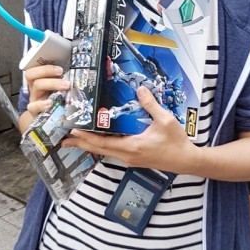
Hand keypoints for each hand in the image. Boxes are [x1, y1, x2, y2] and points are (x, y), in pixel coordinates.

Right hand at [24, 64, 70, 118]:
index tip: (57, 64)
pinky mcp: (35, 112)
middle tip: (61, 71)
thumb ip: (64, 79)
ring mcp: (34, 99)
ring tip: (66, 85)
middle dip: (47, 70)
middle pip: (32, 74)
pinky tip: (50, 103)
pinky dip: (42, 104)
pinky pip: (33, 107)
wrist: (51, 121)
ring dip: (52, 83)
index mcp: (39, 79)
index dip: (43, 63)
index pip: (34, 67)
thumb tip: (78, 69)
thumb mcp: (60, 88)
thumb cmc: (58, 101)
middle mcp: (35, 88)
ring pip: (37, 86)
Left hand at [62, 86, 197, 173]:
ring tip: (74, 140)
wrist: (186, 160)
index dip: (86, 137)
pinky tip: (95, 141)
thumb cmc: (176, 142)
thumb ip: (150, 105)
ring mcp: (130, 159)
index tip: (73, 130)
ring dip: (89, 146)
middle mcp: (127, 156)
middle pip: (98, 150)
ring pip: (104, 152)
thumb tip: (139, 89)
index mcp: (132, 147)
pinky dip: (101, 147)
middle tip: (63, 139)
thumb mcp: (165, 120)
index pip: (103, 143)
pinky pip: (112, 152)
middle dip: (80, 144)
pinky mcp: (133, 159)